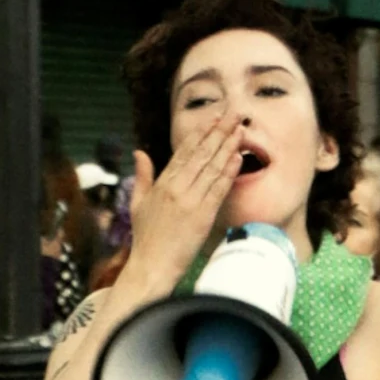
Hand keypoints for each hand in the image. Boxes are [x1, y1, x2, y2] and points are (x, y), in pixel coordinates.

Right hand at [127, 111, 243, 290]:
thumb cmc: (145, 239)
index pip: (184, 151)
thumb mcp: (137, 203)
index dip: (201, 133)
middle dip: (219, 131)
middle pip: (201, 153)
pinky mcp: (202, 215)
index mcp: (162, 183)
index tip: (214, 118)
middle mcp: (176, 187)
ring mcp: (190, 200)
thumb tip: (139, 152)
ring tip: (241, 129)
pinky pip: (218, 189)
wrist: (152, 266)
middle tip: (234, 113)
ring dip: (228, 146)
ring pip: (212, 167)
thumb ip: (142, 176)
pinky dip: (228, 171)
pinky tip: (238, 157)